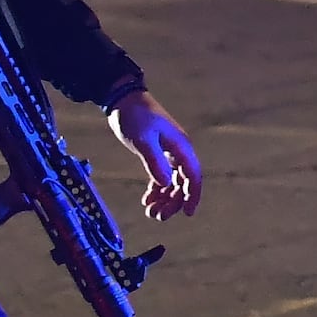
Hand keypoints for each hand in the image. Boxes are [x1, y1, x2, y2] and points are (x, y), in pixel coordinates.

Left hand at [108, 90, 203, 219]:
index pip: (193, 176)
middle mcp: (179, 152)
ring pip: (172, 182)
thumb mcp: (143, 140)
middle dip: (173, 202)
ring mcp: (168, 153)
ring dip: (164, 198)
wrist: (123, 99)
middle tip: (159, 216)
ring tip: (151, 212)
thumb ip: (154, 162)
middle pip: (182, 183)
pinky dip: (156, 189)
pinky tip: (148, 199)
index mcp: (181, 147)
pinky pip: (162, 176)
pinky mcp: (157, 153)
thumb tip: (166, 183)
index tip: (187, 213)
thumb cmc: (134, 117)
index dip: (192, 195)